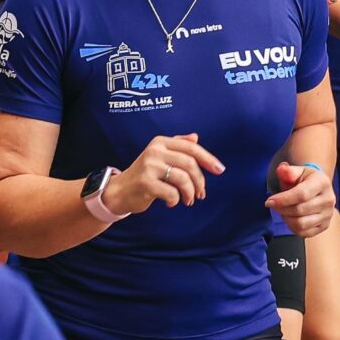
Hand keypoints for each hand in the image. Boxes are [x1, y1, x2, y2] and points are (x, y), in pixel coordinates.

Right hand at [108, 133, 223, 212]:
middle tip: (201, 194)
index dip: (208, 159)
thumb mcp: (159, 156)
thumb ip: (177, 146)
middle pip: (189, 164)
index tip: (220, 170)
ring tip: (188, 200)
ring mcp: (149, 166)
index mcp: (160, 142)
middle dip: (200, 181)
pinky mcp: (145, 182)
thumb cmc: (144, 175)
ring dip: (190, 193)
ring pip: (183, 178)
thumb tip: (195, 137)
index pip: (191, 148)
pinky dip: (176, 200)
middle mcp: (154, 151)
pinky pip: (171, 193)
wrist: (119, 191)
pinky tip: (172, 202)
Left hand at [265, 161, 335, 238]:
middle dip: (281, 209)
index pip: (301, 194)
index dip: (283, 199)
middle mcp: (328, 200)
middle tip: (274, 205)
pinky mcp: (324, 226)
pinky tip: (290, 218)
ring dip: (286, 219)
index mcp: (322, 182)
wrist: (318, 189)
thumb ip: (288, 171)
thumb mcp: (297, 171)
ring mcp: (328, 215)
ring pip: (301, 224)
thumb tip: (282, 169)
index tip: (269, 201)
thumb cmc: (305, 179)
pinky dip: (292, 227)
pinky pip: (303, 233)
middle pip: (299, 210)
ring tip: (283, 211)